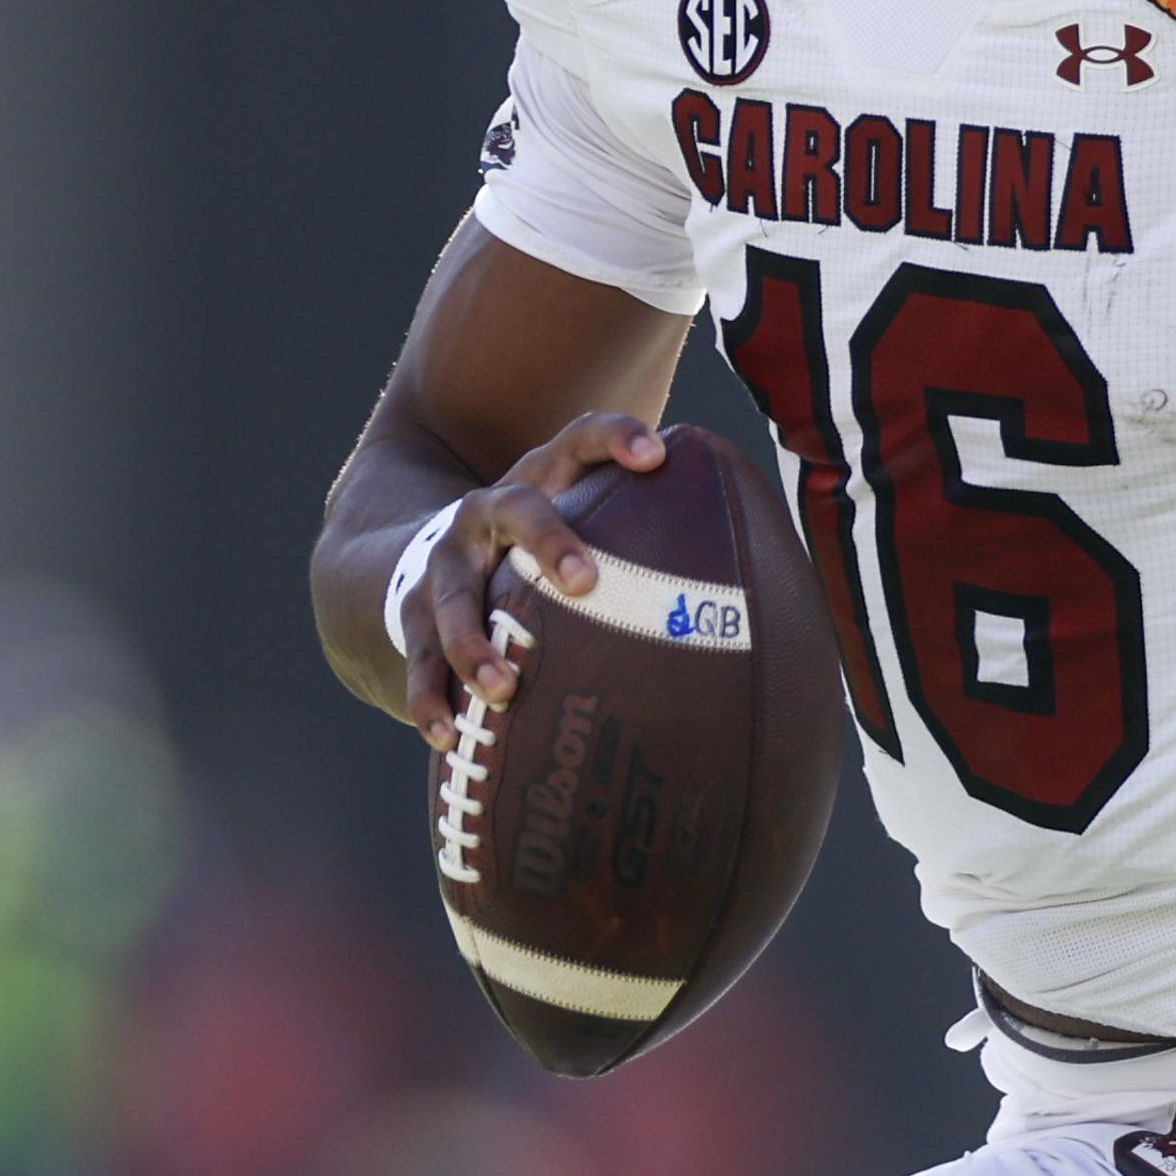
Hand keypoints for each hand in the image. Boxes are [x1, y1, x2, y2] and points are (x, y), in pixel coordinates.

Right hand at [399, 415, 663, 752]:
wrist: (426, 559)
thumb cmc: (542, 553)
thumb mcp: (583, 527)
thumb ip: (649, 542)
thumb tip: (764, 596)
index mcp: (541, 482)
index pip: (579, 441)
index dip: (615, 439)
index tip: (656, 454)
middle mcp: (488, 513)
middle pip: (515, 512)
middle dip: (549, 542)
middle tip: (586, 583)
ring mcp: (445, 564)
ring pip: (451, 596)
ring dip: (473, 642)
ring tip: (504, 689)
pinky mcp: (411, 618)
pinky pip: (416, 660)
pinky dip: (430, 698)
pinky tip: (449, 736)